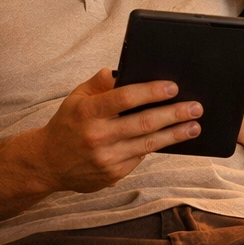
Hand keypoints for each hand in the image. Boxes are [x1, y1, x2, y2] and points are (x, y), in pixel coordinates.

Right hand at [39, 68, 202, 191]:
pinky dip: (158, 146)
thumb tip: (121, 70)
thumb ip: (99, 83)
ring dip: (175, 134)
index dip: (151, 92)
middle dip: (174, 114)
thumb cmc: (67, 125)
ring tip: (194, 125)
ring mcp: (106, 158)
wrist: (47, 163)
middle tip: (196, 107)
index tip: (173, 87)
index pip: (124, 98)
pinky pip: (141, 156)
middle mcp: (97, 136)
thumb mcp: (76, 98)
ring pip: (148, 144)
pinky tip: (174, 138)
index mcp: (87, 112)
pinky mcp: (113, 174)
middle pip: (143, 123)